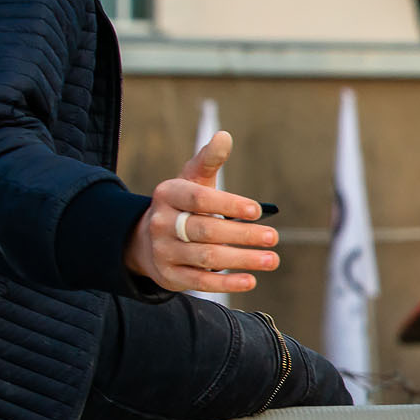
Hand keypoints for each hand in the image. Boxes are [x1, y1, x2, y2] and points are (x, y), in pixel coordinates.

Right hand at [124, 130, 280, 293]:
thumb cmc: (182, 205)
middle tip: (273, 237)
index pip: (199, 198)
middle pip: (206, 230)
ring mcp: (163, 251)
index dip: (228, 204)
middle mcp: (161, 223)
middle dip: (242, 235)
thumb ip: (209, 160)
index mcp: (168, 194)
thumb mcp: (192, 180)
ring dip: (242, 260)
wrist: (145, 240)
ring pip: (206, 258)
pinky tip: (251, 280)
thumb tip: (225, 136)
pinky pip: (200, 282)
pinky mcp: (169, 276)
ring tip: (272, 259)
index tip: (257, 210)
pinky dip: (227, 283)